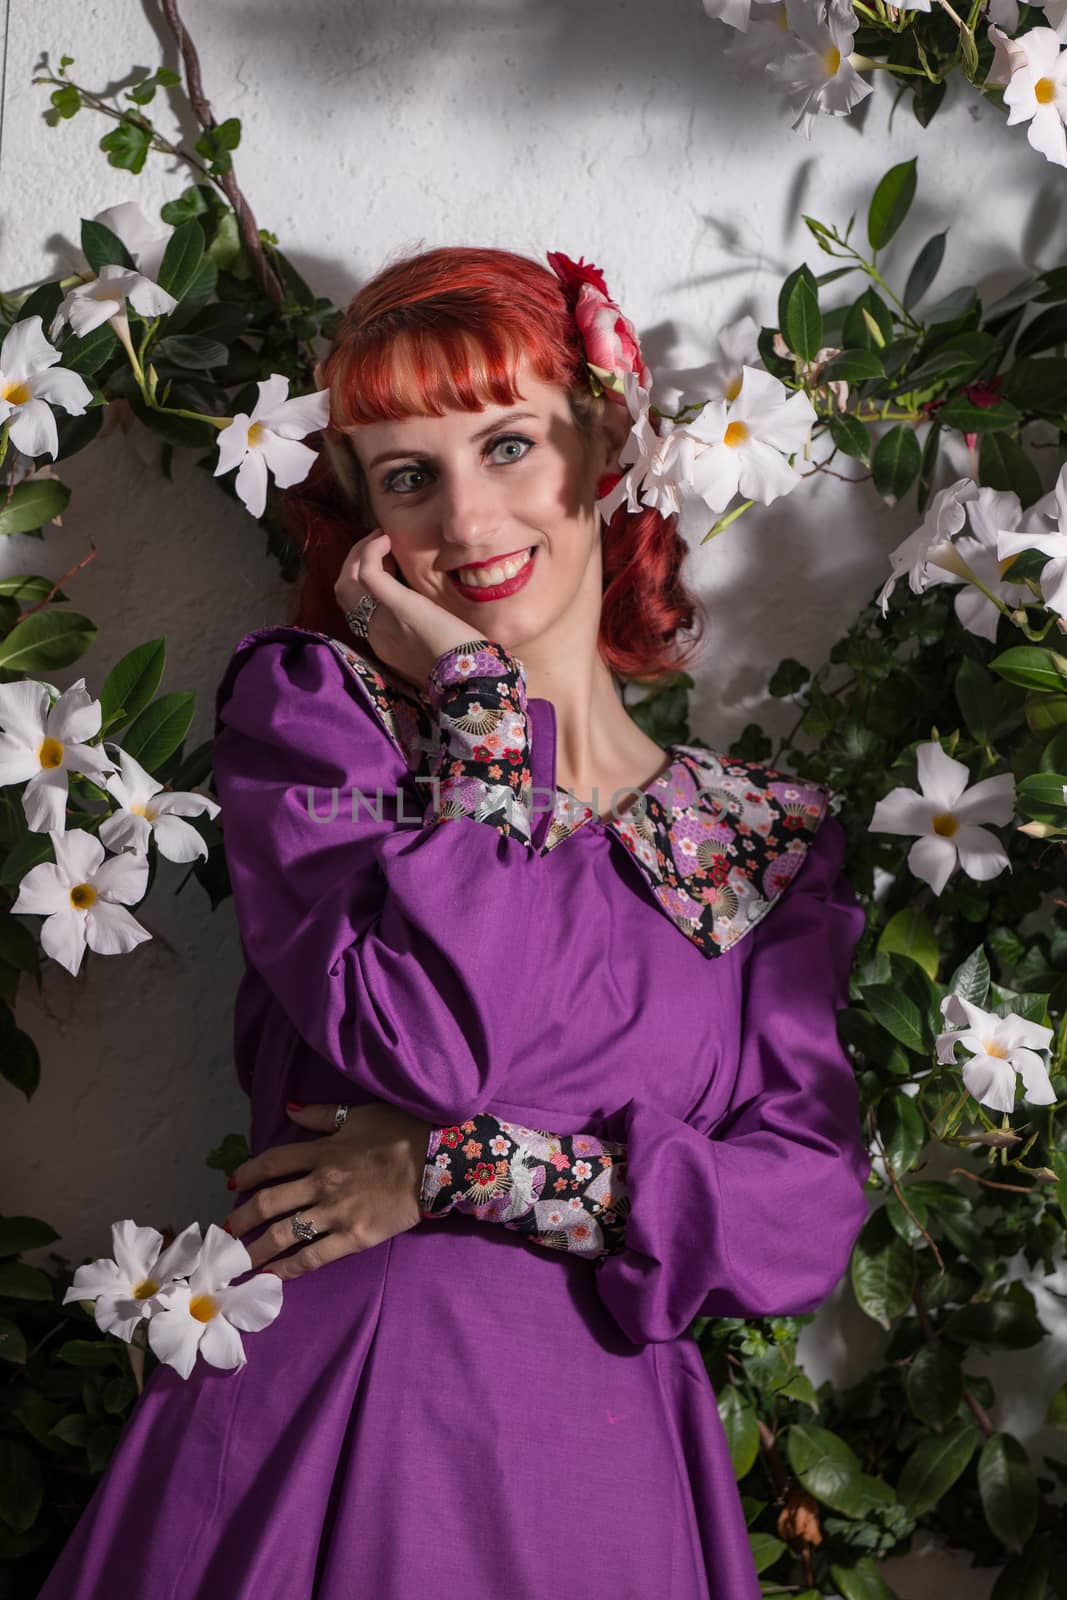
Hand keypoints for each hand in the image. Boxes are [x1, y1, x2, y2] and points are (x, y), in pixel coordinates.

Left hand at [222, 1101, 433, 1280]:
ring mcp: (335, 1212)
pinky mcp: (354, 1237)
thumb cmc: (401, 1131)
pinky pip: (314, 1256)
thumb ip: (321, 1114)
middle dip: (241, 1218)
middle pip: (269, 1202)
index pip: (272, 1163)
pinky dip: (289, 1268)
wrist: (437, 1161)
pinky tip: (273, 1276)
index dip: (247, 1174)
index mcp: (322, 1150)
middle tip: (225, 1232)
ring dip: (256, 1248)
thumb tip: (288, 1109)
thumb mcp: (359, 1113)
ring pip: (284, 1233)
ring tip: (238, 1262)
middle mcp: (321, 1182)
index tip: (231, 1185)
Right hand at [334, 527, 482, 688]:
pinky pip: (368, 573)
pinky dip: (370, 553)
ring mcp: (382, 619)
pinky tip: (385, 539)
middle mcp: (375, 633)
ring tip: (380, 540)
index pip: (356, 609)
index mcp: (383, 645)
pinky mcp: (398, 605)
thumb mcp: (433, 648)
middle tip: (375, 546)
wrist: (471, 678)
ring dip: (359, 555)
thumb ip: (422, 633)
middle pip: (344, 592)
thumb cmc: (463, 664)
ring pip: (347, 581)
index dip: (362, 582)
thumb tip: (429, 614)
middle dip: (353, 564)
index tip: (384, 565)